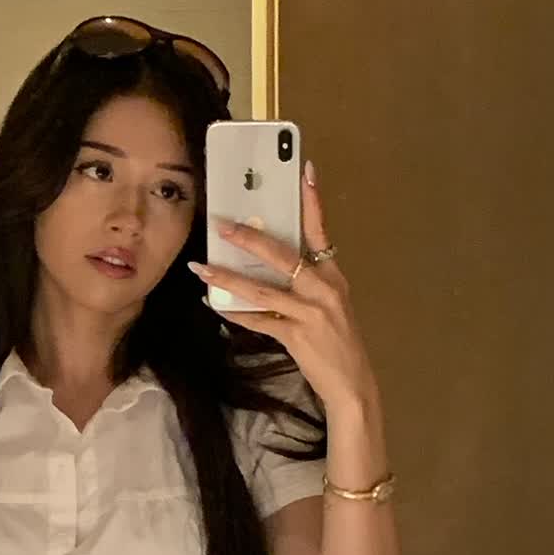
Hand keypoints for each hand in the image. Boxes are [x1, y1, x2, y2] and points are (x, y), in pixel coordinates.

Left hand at [187, 163, 379, 415]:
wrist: (352, 384)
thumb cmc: (338, 343)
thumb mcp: (329, 306)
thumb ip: (304, 284)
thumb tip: (266, 268)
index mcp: (333, 276)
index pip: (320, 231)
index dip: (311, 200)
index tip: (303, 170)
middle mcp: (323, 289)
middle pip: (283, 255)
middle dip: (250, 239)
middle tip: (223, 224)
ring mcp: (310, 312)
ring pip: (262, 289)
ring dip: (228, 277)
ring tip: (201, 265)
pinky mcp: (297, 336)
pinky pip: (258, 320)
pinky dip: (234, 312)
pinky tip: (213, 303)